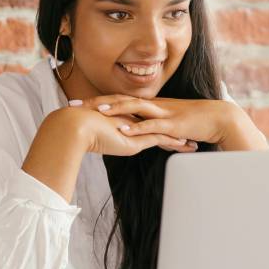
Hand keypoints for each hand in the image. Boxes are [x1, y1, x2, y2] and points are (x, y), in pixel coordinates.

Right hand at [49, 107, 197, 156]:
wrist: (76, 127)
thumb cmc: (80, 132)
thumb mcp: (94, 135)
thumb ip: (102, 138)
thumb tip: (103, 142)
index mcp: (123, 121)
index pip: (145, 124)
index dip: (156, 127)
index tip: (168, 131)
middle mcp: (133, 122)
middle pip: (158, 125)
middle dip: (173, 130)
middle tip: (188, 133)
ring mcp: (136, 127)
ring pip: (163, 132)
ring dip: (178, 139)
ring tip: (192, 144)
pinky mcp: (137, 136)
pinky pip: (161, 139)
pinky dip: (173, 143)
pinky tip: (185, 146)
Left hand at [69, 94, 236, 145]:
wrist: (216, 118)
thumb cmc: (189, 122)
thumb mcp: (162, 124)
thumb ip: (146, 126)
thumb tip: (128, 133)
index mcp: (147, 105)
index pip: (117, 100)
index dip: (96, 101)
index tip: (75, 104)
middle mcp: (152, 105)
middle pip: (120, 100)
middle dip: (96, 102)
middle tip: (74, 104)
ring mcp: (162, 113)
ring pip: (134, 108)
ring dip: (115, 108)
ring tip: (97, 110)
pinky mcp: (172, 124)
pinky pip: (152, 125)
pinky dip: (137, 127)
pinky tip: (124, 130)